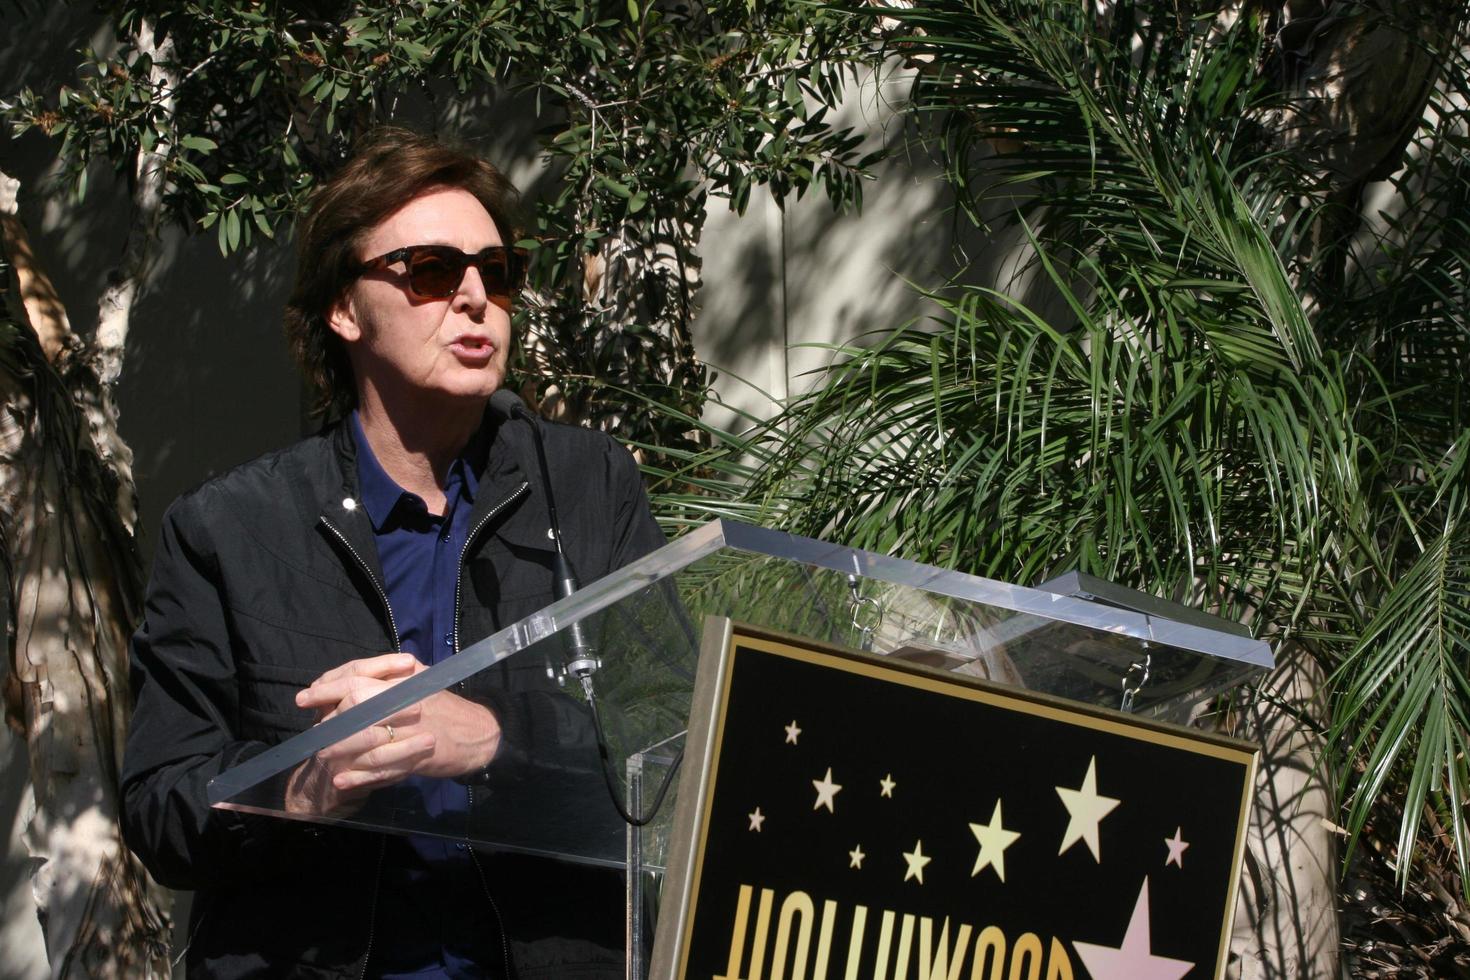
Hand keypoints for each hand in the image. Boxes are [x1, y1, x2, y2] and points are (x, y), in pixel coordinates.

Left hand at [292, 653, 501, 798]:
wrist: (480, 734)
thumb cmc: (445, 706)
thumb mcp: (420, 680)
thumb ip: (387, 677)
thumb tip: (344, 682)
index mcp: (404, 681)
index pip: (358, 678)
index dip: (328, 687)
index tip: (305, 698)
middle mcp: (406, 703)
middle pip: (356, 709)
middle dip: (329, 722)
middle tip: (314, 734)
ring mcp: (412, 732)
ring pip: (365, 741)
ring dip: (340, 750)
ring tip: (322, 758)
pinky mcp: (417, 759)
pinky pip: (382, 769)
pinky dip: (359, 777)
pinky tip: (342, 781)